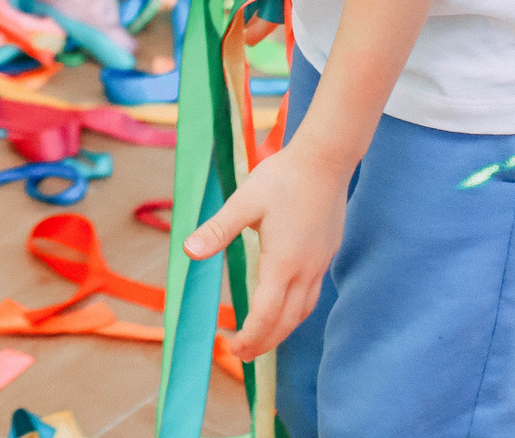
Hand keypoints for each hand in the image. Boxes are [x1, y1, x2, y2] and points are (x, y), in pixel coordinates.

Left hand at [184, 146, 348, 357]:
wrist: (326, 159)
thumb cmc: (282, 178)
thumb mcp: (243, 202)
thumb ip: (217, 229)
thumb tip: (188, 251)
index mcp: (283, 264)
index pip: (267, 316)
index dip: (250, 338)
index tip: (232, 349)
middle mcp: (305, 270)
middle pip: (287, 323)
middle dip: (265, 343)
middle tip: (242, 354)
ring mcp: (320, 263)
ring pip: (303, 311)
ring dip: (282, 330)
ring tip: (262, 338)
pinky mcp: (326, 253)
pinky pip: (312, 295)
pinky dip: (296, 311)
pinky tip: (285, 304)